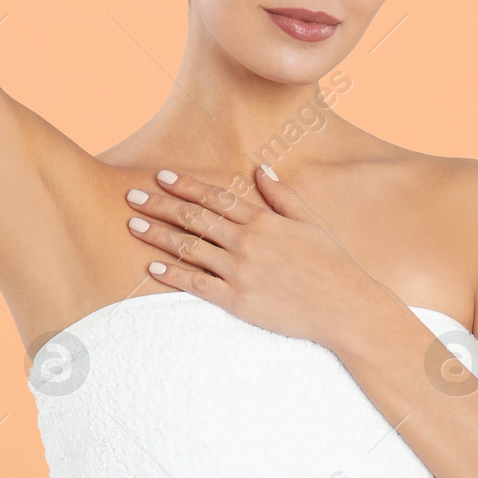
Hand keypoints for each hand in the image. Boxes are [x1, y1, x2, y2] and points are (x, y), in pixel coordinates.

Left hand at [123, 164, 391, 349]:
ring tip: (133, 225)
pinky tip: (151, 268)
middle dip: (160, 204)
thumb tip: (261, 169)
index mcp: (264, 220)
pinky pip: (197, 285)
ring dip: (158, 236)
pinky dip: (173, 275)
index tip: (161, 176)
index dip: (185, 185)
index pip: (215, 197)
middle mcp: (247, 242)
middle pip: (194, 217)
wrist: (345, 308)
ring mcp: (240, 271)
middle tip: (131, 195)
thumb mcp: (310, 222)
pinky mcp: (238, 301)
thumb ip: (282, 196)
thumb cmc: (333, 264)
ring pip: (190, 248)